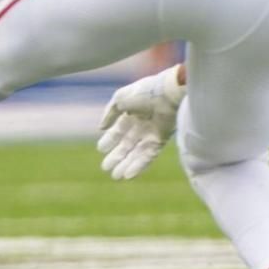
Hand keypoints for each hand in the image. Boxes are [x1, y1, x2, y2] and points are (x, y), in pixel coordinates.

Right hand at [96, 65, 184, 179]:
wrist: (167, 91)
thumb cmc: (144, 92)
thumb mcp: (119, 98)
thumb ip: (109, 113)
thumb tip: (101, 128)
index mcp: (131, 114)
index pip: (118, 131)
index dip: (109, 140)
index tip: (100, 150)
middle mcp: (141, 125)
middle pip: (127, 145)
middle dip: (116, 157)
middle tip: (105, 169)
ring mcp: (151, 133)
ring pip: (137, 153)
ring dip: (126, 165)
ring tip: (116, 177)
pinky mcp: (161, 140)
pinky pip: (149, 155)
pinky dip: (139, 165)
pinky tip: (129, 175)